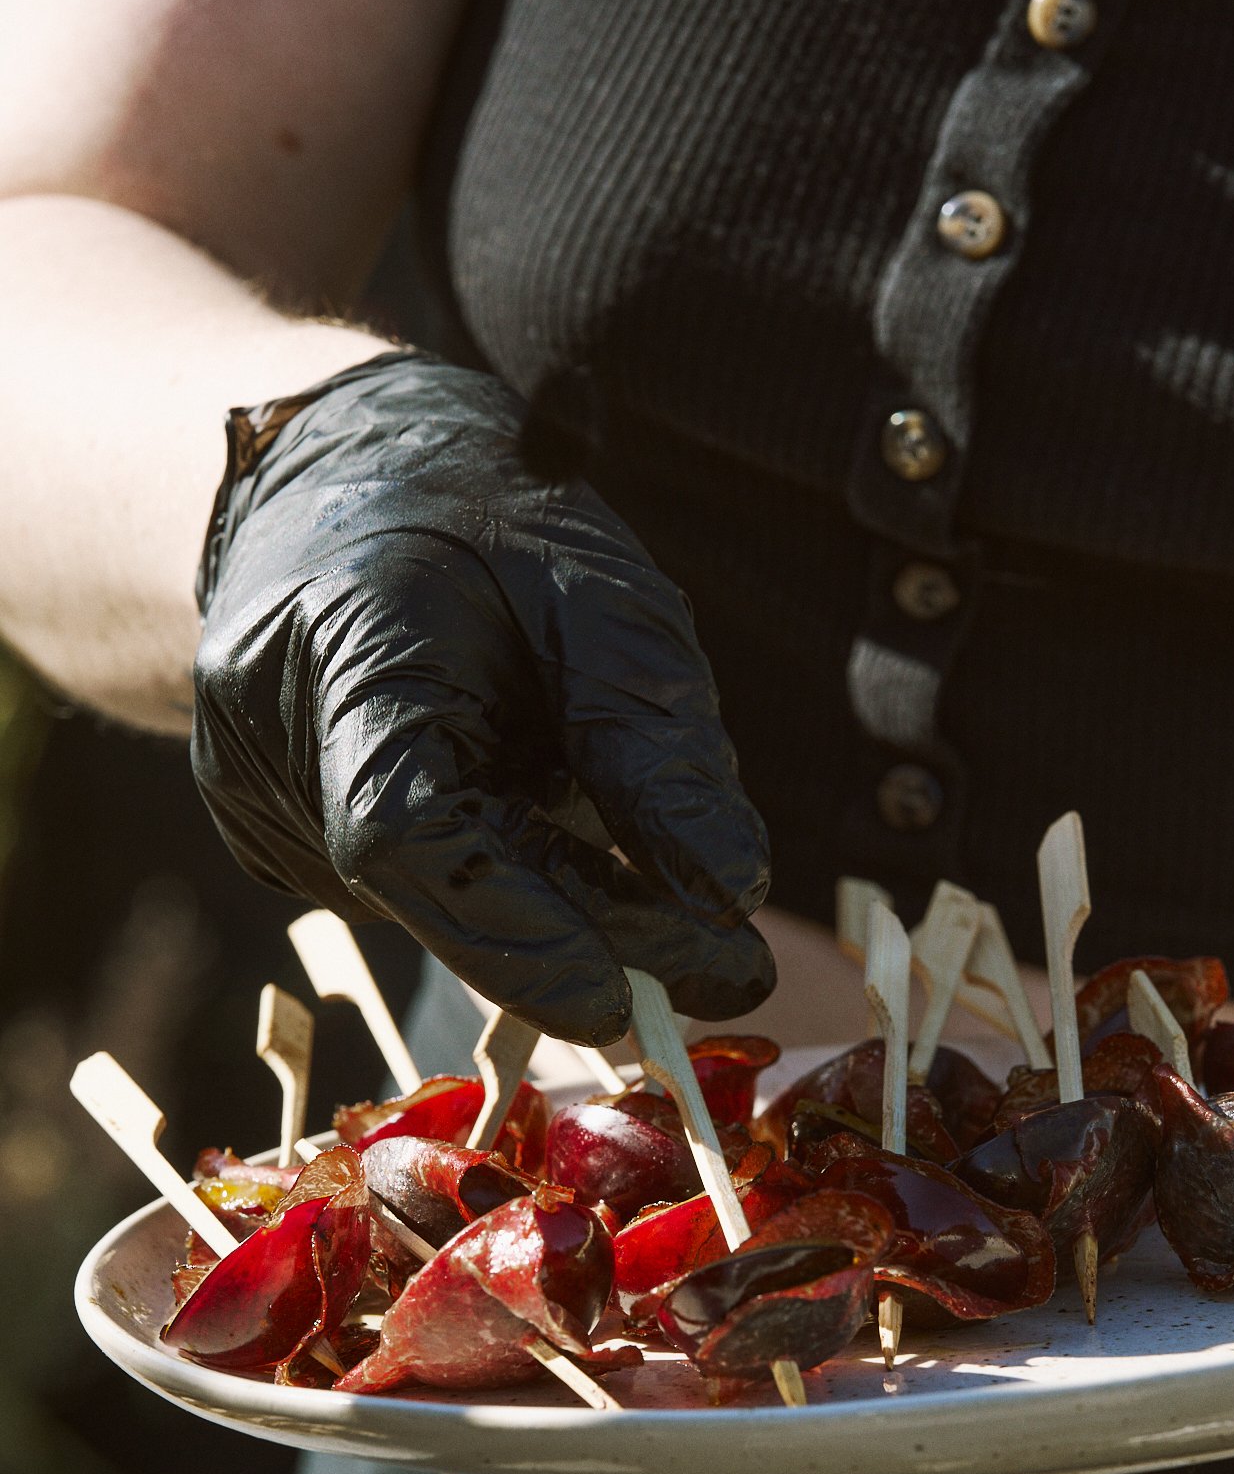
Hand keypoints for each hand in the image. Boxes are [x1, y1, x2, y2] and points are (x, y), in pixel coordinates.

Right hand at [192, 353, 773, 1042]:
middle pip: (428, 892)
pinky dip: (503, 876)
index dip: (513, 933)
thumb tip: (734, 893)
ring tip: (661, 881)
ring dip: (554, 906)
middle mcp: (267, 738)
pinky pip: (413, 880)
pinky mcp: (277, 824)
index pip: (403, 832)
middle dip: (583, 942)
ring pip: (432, 900)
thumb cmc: (485, 518)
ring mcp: (258, 791)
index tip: (624, 999)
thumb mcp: (603, 599)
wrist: (348, 473)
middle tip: (726, 969)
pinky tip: (543, 816)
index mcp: (339, 650)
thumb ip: (656, 747)